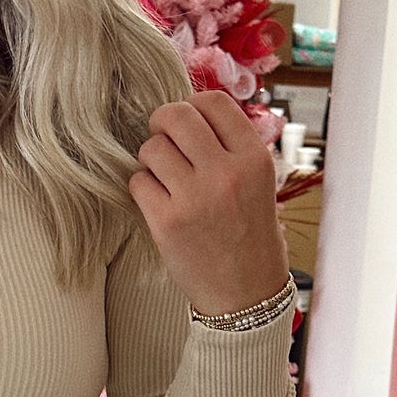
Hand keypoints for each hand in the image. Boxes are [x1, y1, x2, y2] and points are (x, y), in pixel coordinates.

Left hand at [128, 91, 289, 317]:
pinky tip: (158, 202)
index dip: (192, 106)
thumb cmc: (250, 236)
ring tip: (165, 179)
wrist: (246, 294)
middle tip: (163, 139)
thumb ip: (231, 147)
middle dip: (162, 123)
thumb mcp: (259, 184)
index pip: (213, 102)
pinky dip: (142, 188)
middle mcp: (226, 173)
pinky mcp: (167, 222)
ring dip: (151, 160)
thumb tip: (190, 113)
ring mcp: (195, 197)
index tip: (188, 123)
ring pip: (152, 148)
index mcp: (254, 158)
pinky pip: (137, 181)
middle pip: (176, 116)